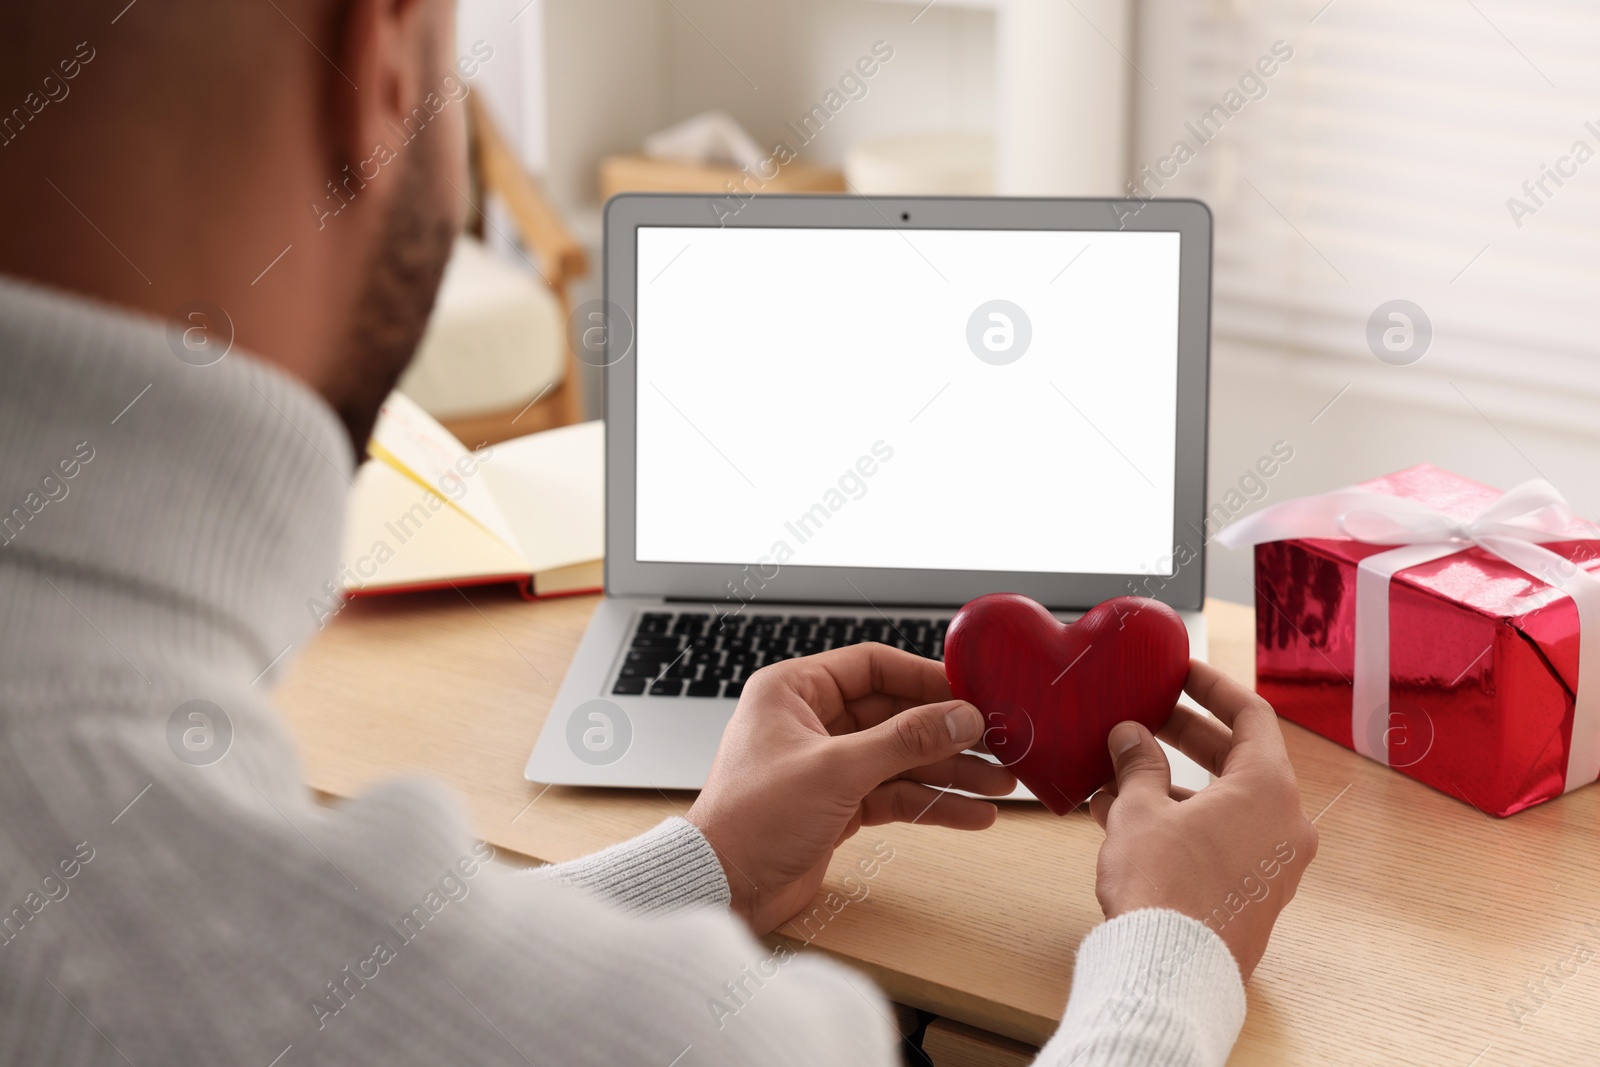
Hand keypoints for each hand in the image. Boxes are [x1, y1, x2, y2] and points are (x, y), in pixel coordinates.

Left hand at [687, 642, 1016, 934]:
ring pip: (902, 758)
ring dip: (950, 772)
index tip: (972, 693)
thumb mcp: (836, 770)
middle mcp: (811, 721)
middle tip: (998, 743)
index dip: (926, 678)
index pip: (873, 666)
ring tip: (1000, 784)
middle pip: (896, 715)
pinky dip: (932, 803)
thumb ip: (905, 740)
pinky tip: (972, 815)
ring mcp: (826, 765)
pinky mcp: (838, 806)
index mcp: (794, 690)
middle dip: (948, 733)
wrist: (721, 888)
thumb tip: (961, 716)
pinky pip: (895, 794)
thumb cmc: (752, 819)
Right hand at [1087, 659, 1317, 980]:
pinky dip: (1183, 823)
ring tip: (1121, 775)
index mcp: (1269, 790)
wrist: (1173, 971)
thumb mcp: (1141, 810)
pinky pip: (1221, 840)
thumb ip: (1138, 764)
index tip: (1183, 673)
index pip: (1252, 716)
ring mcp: (1274, 864)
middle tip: (1147, 718)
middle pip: (1239, 760)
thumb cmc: (1165, 888)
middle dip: (1186, 736)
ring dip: (1175, 785)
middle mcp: (1285, 824)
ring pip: (1225, 805)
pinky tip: (1127, 820)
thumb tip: (1131, 736)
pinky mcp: (1254, 895)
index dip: (1213, 688)